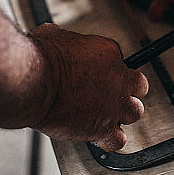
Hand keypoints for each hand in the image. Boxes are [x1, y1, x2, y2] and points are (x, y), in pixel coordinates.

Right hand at [28, 24, 147, 150]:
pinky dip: (111, 139)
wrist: (35, 83)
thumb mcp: (55, 35)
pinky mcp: (102, 128)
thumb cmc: (41, 59)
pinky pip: (118, 139)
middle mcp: (117, 79)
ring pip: (135, 111)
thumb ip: (68, 40)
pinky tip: (101, 136)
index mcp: (108, 53)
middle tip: (112, 94)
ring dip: (123, 114)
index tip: (101, 74)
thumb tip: (60, 40)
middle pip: (139, 86)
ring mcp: (113, 104)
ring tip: (108, 115)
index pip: (121, 62)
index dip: (110, 70)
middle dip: (127, 91)